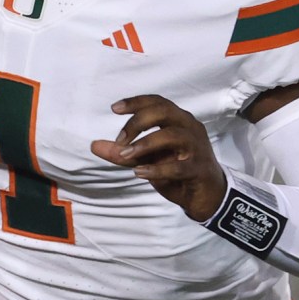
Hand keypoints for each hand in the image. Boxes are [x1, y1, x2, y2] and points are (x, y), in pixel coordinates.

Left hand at [90, 96, 226, 223]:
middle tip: (119, 140)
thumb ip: (122, 152)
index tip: (114, 108)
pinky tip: (139, 173)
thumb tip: (94, 145)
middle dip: (137, 122)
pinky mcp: (199, 169)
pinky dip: (157, 169)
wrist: (205, 197)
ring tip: (126, 156)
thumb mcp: (145, 161)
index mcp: (178, 120)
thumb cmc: (177, 172)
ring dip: (145, 144)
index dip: (136, 102)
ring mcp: (197, 147)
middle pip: (164, 111)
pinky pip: (178, 166)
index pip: (157, 102)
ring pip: (171, 135)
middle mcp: (189, 128)